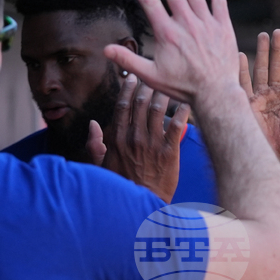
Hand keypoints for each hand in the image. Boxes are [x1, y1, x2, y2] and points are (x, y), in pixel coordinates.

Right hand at [90, 74, 189, 202]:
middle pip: (141, 104)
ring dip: (164, 95)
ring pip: (158, 110)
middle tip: (154, 76)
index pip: (122, 106)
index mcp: (118, 138)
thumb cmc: (122, 186)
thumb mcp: (101, 166)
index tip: (132, 77)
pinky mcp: (169, 152)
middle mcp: (134, 137)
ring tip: (170, 85)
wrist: (142, 203)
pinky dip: (182, 112)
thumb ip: (94, 145)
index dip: (127, 89)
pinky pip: (177, 126)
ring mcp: (152, 144)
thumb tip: (92, 124)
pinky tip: (187, 103)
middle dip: (147, 86)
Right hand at [104, 0, 241, 106]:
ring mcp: (206, 24)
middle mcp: (186, 25)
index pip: (150, 4)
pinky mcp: (223, 27)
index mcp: (167, 34)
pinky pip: (219, 1)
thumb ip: (129, 61)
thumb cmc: (182, 87)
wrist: (215, 94)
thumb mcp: (151, 77)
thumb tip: (106, 50)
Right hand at [240, 30, 279, 167]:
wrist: (275, 160)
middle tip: (277, 32)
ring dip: (261, 53)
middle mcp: (274, 95)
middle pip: (275, 66)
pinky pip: (242, 84)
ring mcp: (260, 99)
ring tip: (263, 36)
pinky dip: (240, 69)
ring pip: (260, 70)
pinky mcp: (246, 105)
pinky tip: (240, 55)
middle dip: (276, 49)